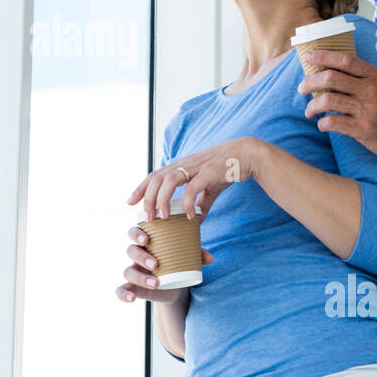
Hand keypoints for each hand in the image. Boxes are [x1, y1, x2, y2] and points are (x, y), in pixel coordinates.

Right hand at [116, 224, 213, 303]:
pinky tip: (131, 298)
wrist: (177, 284)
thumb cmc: (180, 261)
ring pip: (128, 271)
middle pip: (131, 251)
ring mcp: (135, 271)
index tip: (146, 239)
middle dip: (141, 256)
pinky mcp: (135, 287)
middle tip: (156, 264)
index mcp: (147, 242)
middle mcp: (137, 255)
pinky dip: (123, 294)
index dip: (136, 234)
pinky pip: (121, 289)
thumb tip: (210, 258)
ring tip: (157, 283)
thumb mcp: (188, 256)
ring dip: (140, 277)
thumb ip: (198, 255)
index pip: (135, 232)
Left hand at [127, 137, 264, 221]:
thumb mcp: (209, 187)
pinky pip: (193, 187)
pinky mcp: (209, 171)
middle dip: (147, 198)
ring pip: (168, 180)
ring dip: (161, 199)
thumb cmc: (226, 169)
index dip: (141, 188)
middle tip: (146, 218)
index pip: (154, 175)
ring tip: (161, 218)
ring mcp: (196, 167)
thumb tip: (195, 221)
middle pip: (156, 178)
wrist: (247, 155)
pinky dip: (188, 202)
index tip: (130, 202)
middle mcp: (184, 164)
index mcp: (181, 166)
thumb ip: (200, 202)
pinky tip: (189, 216)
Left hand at [297, 50, 376, 166]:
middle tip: (302, 88)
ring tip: (309, 112)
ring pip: (328, 100)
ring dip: (312, 106)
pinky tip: (322, 125)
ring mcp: (367, 110)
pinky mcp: (364, 129)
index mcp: (375, 76)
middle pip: (330, 78)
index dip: (323, 56)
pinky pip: (333, 123)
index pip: (345, 59)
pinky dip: (322, 124)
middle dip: (309, 82)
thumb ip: (363, 78)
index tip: (308, 57)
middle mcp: (370, 90)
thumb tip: (332, 72)